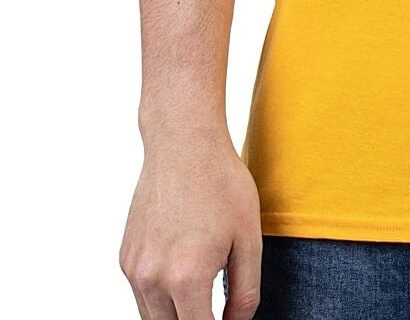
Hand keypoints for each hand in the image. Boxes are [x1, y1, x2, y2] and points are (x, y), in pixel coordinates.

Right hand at [119, 127, 262, 319]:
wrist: (184, 144)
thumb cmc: (222, 184)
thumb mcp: (249, 237)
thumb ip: (246, 291)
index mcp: (186, 278)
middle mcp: (151, 279)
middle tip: (216, 308)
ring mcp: (133, 269)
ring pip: (151, 318)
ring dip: (175, 315)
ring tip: (202, 289)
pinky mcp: (124, 257)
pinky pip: (141, 294)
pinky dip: (160, 295)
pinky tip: (183, 269)